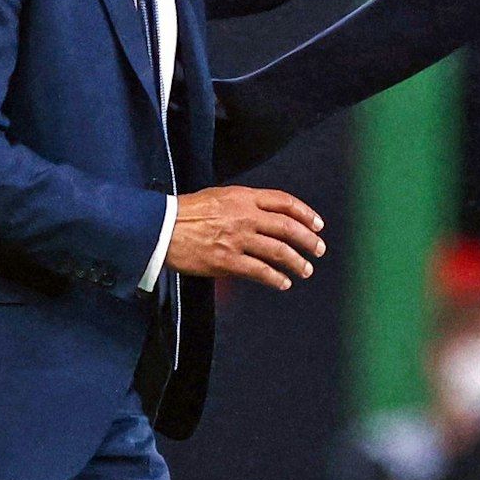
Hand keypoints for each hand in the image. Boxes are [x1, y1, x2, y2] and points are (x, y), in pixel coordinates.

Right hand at [166, 186, 325, 290]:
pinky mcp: (227, 261)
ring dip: (297, 262)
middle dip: (308, 240)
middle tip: (319, 249)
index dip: (305, 214)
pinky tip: (283, 283)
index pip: (284, 202)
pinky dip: (275, 278)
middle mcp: (245, 217)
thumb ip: (244, 203)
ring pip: (278, 251)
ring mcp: (238, 240)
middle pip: (287, 228)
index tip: (317, 224)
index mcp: (244, 197)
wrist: (161, 228)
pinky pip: (259, 272)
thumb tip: (266, 214)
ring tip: (306, 270)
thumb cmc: (187, 211)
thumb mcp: (219, 196)